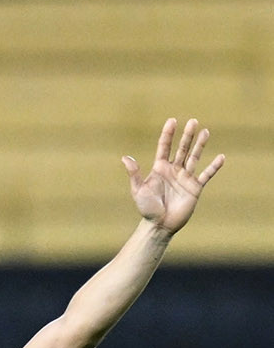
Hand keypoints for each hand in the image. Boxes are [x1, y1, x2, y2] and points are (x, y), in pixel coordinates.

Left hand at [122, 118, 224, 234]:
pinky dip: (213, 167)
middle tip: (193, 121)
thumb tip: (125, 158)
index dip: (168, 134)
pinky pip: (206, 175)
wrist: (159, 226)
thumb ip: (134, 174)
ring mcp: (185, 178)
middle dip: (187, 136)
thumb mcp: (138, 190)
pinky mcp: (194, 188)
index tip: (172, 121)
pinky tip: (221, 157)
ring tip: (205, 132)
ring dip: (200, 145)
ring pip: (194, 158)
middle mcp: (174, 170)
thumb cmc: (147, 209)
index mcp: (160, 168)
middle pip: (182, 149)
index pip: (164, 147)